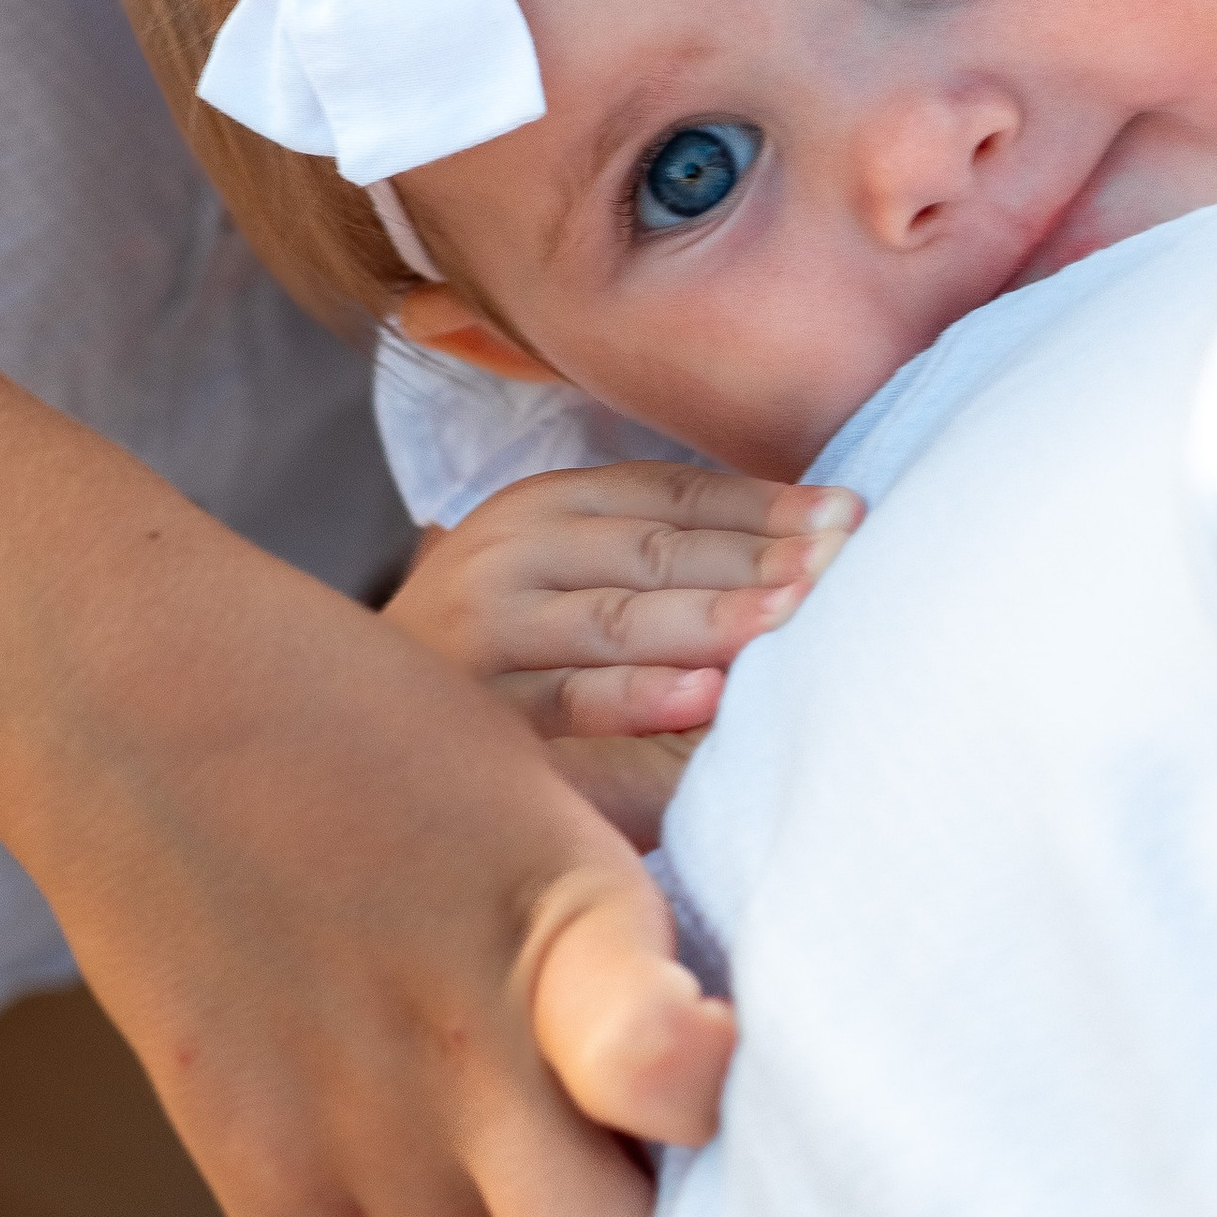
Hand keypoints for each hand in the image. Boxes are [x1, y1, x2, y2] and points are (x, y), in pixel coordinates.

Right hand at [0, 112, 731, 1216]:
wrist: (135, 693)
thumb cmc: (372, 731)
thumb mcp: (539, 794)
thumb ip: (622, 932)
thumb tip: (711, 1073)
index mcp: (572, 914)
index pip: (673, 1070)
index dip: (717, 1112)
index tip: (719, 1098)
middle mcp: (468, 1035)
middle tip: (637, 1204)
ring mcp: (349, 1111)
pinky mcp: (244, 1150)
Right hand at [385, 464, 860, 737]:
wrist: (366, 722)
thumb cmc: (513, 651)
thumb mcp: (570, 573)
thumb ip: (659, 553)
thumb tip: (812, 537)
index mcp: (546, 505)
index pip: (670, 493)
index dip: (764, 503)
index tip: (851, 516)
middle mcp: (509, 553)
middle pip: (653, 549)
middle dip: (756, 557)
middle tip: (842, 564)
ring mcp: (485, 631)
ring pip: (615, 616)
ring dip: (712, 615)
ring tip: (791, 614)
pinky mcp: (472, 710)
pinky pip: (568, 700)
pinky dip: (640, 696)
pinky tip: (708, 696)